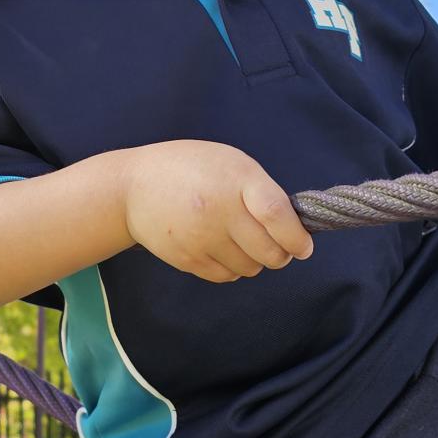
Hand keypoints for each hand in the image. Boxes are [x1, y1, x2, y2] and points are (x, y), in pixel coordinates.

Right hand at [119, 141, 313, 282]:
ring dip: (255, 260)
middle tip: (279, 246)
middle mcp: (220, 210)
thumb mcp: (229, 162)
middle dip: (282, 254)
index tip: (304, 246)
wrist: (132, 188)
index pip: (278, 216)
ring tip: (242, 241)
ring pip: (250, 268)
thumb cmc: (190, 169)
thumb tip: (292, 226)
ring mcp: (202, 237)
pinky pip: (226, 276)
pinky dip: (232, 267)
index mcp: (236, 179)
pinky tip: (222, 249)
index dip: (297, 237)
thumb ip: (260, 190)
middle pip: (270, 252)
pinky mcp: (187, 258)